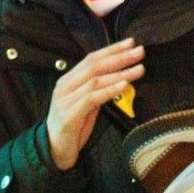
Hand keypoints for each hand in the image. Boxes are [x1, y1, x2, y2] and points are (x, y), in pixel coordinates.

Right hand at [41, 37, 149, 172]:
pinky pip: (92, 98)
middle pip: (94, 66)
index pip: (91, 59)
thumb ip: (97, 90)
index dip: (111, 50)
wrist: (54, 149)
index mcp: (68, 80)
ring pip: (95, 80)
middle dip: (119, 57)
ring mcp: (65, 100)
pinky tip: (124, 85)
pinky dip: (110, 90)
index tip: (131, 43)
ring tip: (139, 69)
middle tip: (139, 52)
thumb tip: (119, 78)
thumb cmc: (73, 126)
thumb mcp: (86, 104)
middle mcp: (65, 86)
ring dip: (120, 73)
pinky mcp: (70, 114)